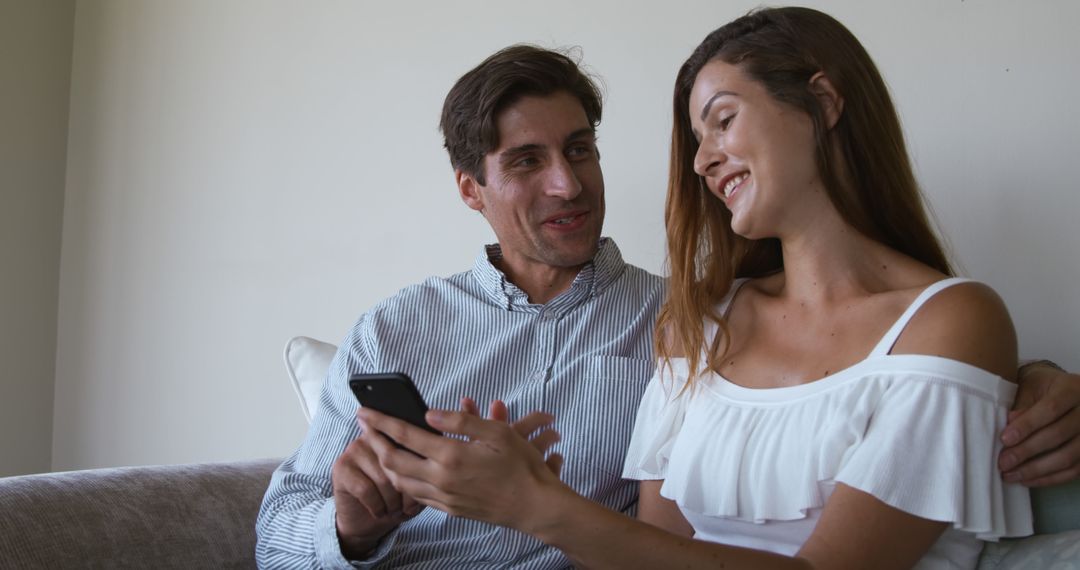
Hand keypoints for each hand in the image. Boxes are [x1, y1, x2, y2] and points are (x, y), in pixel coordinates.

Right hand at [331, 418, 425, 557]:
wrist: (366, 522)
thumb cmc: (395, 500)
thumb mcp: (415, 485)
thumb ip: (422, 470)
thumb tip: (429, 467)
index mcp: (394, 435)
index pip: (412, 449)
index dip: (418, 476)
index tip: (420, 494)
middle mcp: (372, 437)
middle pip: (398, 464)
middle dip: (406, 492)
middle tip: (407, 507)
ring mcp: (354, 449)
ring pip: (382, 478)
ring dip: (391, 502)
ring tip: (393, 510)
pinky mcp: (341, 467)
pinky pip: (366, 488)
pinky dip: (376, 505)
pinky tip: (379, 511)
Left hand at [358, 407, 565, 531]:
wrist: (534, 506)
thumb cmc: (521, 466)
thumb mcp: (497, 433)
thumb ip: (461, 422)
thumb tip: (429, 414)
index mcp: (451, 456)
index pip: (405, 435)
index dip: (381, 422)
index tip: (365, 411)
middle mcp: (441, 479)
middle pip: (392, 461)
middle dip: (374, 441)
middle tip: (365, 427)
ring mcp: (444, 497)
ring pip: (400, 482)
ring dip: (385, 463)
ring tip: (381, 447)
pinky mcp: (450, 509)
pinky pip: (416, 496)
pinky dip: (403, 481)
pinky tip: (405, 471)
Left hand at [999, 363, 1079, 485]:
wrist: (1062, 391)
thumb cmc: (1041, 387)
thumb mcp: (1029, 387)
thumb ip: (1021, 405)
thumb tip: (1009, 424)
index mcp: (1072, 389)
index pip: (1051, 409)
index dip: (1027, 425)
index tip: (1004, 439)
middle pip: (1058, 435)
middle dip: (1027, 451)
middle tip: (1003, 462)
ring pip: (1068, 457)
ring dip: (1036, 470)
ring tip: (1010, 475)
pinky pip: (1074, 470)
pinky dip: (1050, 478)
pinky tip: (1027, 480)